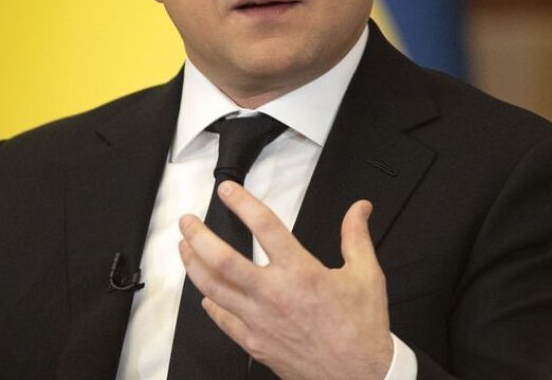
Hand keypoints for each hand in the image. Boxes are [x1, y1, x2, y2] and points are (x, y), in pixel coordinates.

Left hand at [178, 182, 393, 379]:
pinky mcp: (255, 343)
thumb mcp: (366, 276)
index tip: (227, 191)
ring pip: (213, 289)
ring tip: (185, 249)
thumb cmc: (362, 330)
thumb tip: (360, 208)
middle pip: (222, 260)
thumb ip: (356, 237)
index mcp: (300, 272)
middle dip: (198, 236)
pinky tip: (205, 296)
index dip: (242, 203)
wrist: (360, 376)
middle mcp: (273, 295)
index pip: (264, 226)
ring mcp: (259, 321)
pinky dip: (211, 305)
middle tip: (187, 221)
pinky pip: (223, 320)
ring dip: (193, 266)